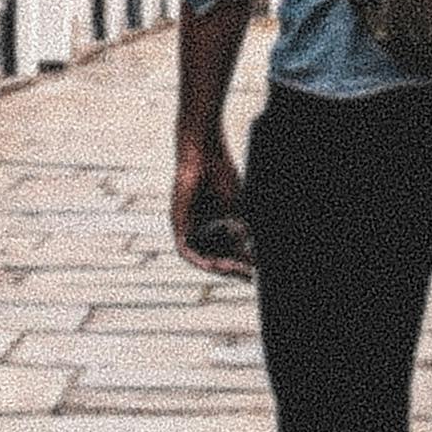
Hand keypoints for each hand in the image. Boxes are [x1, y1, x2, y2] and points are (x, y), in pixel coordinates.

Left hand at [172, 128, 251, 276]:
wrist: (205, 154)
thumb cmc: (221, 175)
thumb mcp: (236, 210)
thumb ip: (241, 234)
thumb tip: (252, 258)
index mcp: (215, 226)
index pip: (227, 253)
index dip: (240, 266)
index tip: (255, 275)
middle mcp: (200, 230)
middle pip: (215, 259)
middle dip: (232, 270)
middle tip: (248, 276)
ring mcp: (187, 228)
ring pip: (200, 258)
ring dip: (217, 267)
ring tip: (233, 271)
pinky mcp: (177, 223)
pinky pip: (185, 250)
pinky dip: (198, 260)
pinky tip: (212, 265)